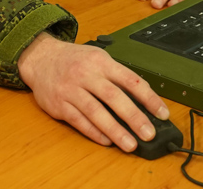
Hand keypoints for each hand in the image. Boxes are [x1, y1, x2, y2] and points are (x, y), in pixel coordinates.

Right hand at [17, 33, 168, 151]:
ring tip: (130, 144)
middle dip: (133, 117)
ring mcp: (71, 89)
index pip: (130, 80)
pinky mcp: (58, 104)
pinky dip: (94, 132)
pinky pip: (79, 120)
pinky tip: (107, 140)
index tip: (162, 113)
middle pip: (113, 97)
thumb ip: (118, 75)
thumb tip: (144, 96)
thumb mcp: (97, 58)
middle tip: (148, 133)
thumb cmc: (74, 60)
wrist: (40, 58)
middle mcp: (85, 74)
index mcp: (100, 62)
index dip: (149, 98)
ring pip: (95, 112)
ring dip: (115, 130)